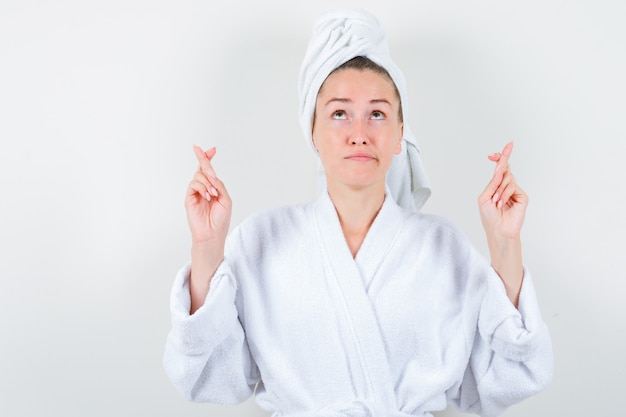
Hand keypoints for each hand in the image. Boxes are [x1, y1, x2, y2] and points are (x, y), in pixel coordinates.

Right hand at [185, 145, 231, 244]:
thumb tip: (211, 174)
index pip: (209, 171)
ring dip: (208, 182)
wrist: (212, 234)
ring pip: (199, 175)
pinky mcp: (189, 198)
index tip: (212, 149)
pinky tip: (208, 196)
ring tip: (213, 194)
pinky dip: (202, 187)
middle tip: (209, 152)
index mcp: (213, 188)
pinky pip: (193, 184)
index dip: (209, 159)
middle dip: (205, 159)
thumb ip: (219, 185)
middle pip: (202, 168)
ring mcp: (196, 193)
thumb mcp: (225, 199)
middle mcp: (204, 188)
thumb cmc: (221, 220)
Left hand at [478, 141, 526, 305]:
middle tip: (508, 145)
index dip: (498, 159)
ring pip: (508, 177)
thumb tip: (500, 169)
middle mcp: (506, 187)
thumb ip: (493, 183)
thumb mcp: (485, 197)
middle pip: (505, 168)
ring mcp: (515, 191)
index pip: (499, 170)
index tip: (494, 152)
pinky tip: (501, 203)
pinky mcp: (522, 197)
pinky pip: (513, 187)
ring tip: (496, 202)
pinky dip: (504, 194)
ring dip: (499, 188)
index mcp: (496, 186)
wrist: (498, 230)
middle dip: (504, 157)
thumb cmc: (489, 217)